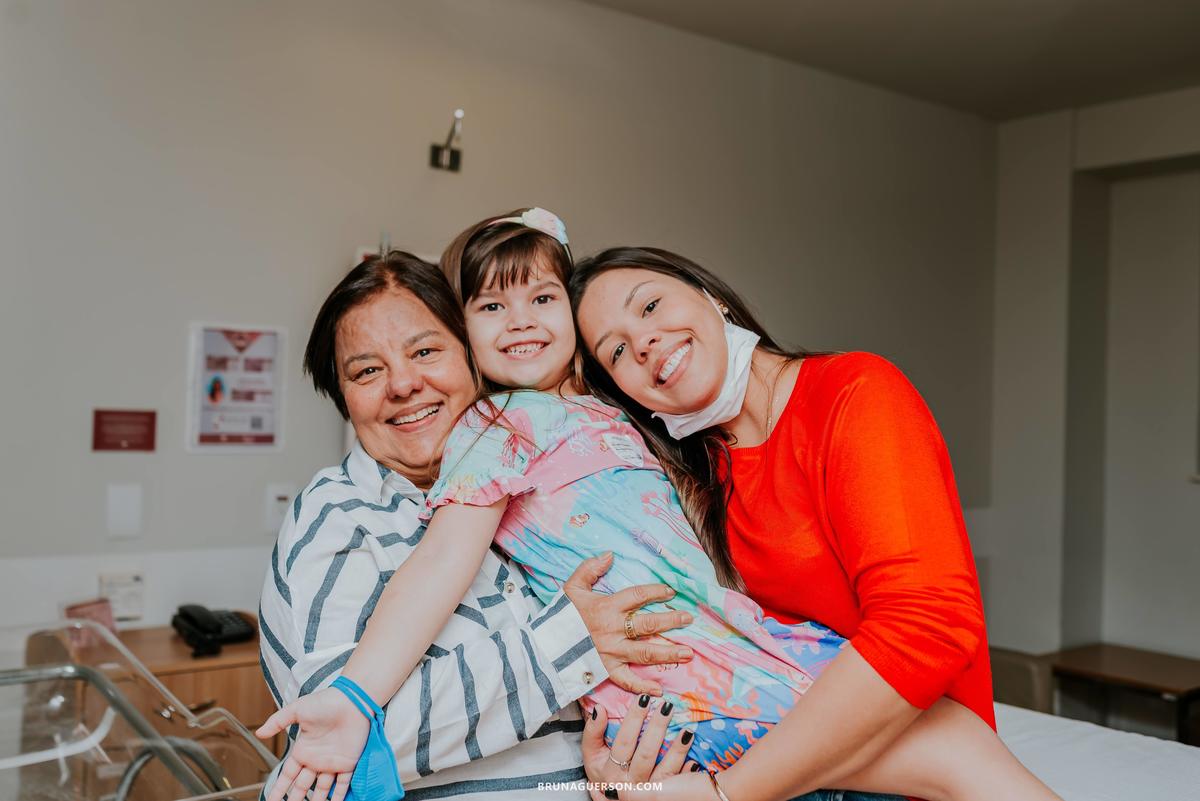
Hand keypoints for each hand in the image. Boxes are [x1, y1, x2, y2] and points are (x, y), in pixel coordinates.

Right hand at [256, 687, 368, 800]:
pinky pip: (343, 784)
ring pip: (322, 789)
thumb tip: (258, 733)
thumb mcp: (297, 710)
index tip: (271, 800)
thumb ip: (277, 722)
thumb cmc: (325, 702)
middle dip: (295, 799)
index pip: (288, 775)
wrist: (352, 700)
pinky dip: (339, 796)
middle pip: (302, 786)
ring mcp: (332, 762)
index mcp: (303, 749)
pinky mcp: (348, 762)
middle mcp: (316, 759)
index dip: (280, 788)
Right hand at [564, 553, 694, 695]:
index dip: (656, 592)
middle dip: (671, 621)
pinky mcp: (606, 671)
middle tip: (688, 619)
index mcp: (607, 607)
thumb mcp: (571, 587)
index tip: (670, 591)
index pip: (638, 596)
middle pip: (649, 625)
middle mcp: (613, 630)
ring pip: (646, 653)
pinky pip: (627, 681)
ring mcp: (612, 652)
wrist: (543, 646)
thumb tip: (610, 555)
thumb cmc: (559, 616)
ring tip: (688, 653)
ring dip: (669, 652)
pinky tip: (660, 690)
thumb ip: (590, 568)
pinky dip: (643, 687)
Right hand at [581, 695, 695, 800]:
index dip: (633, 720)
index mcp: (610, 771)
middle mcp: (629, 783)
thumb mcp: (591, 753)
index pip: (624, 741)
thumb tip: (599, 708)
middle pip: (645, 754)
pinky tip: (694, 759)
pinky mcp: (661, 795)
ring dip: (677, 750)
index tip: (644, 698)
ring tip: (687, 730)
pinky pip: (674, 783)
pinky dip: (685, 771)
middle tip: (667, 706)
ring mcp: (647, 791)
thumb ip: (593, 732)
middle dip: (657, 728)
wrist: (612, 799)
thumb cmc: (603, 770)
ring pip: (664, 770)